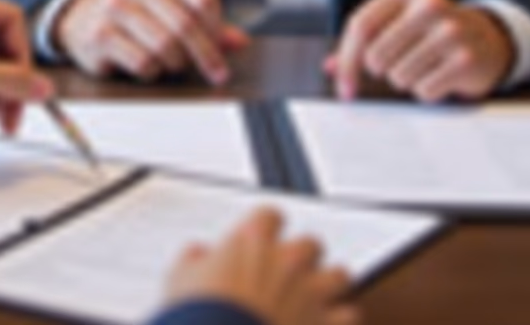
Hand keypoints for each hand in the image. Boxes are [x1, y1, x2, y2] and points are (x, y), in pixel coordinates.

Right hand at [53, 0, 248, 84]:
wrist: (83, 18)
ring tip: (172, 64)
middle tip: (214, 72)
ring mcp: (115, 6)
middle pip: (187, 23)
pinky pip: (143, 62)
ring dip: (176, 64)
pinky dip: (152, 72)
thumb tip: (239, 41)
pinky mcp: (100, 34)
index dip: (217, 29)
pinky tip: (147, 65)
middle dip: (205, 54)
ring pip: (165, 46)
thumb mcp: (171, 8)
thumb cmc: (137, 14)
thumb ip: (207, 24)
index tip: (221, 49)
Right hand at [163, 207, 359, 324]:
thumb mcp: (180, 280)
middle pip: (311, 243)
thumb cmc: (199, 316)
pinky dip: (340, 321)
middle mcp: (288, 261)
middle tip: (290, 272)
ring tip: (318, 296)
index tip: (262, 238)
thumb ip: (193, 260)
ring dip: (330, 284)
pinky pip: (349, 316)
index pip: (271, 215)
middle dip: (303, 257)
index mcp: (254, 241)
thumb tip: (197, 255)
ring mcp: (311, 294)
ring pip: (339, 275)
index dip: (267, 228)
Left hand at [324, 0, 514, 101]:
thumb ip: (363, 41)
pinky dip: (427, 90)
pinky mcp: (465, 59)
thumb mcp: (399, 22)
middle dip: (381, 70)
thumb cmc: (431, 30)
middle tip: (399, 62)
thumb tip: (332, 68)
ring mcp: (450, 30)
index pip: (360, 25)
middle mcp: (429, 3)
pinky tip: (440, 74)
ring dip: (406, 79)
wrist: (487, 37)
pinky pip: (424, 90)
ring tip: (424, 64)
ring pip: (399, 76)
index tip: (344, 87)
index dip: (347, 60)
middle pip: (376, 55)